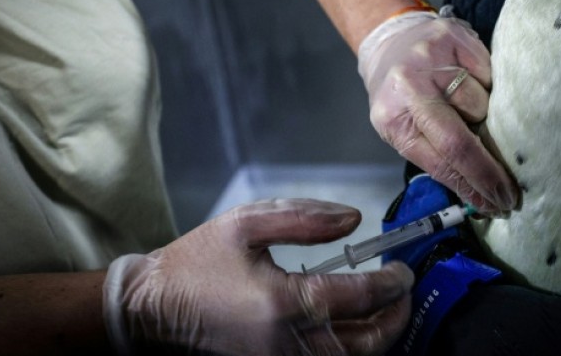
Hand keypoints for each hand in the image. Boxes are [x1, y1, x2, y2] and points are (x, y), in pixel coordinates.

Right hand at [104, 199, 413, 355]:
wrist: (154, 309)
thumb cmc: (198, 263)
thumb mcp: (246, 223)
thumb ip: (304, 218)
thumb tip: (354, 220)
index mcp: (282, 303)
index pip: (359, 298)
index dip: (391, 283)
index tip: (402, 268)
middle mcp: (287, 343)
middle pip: (367, 342)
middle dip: (396, 316)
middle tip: (405, 291)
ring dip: (379, 335)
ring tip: (388, 306)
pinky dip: (353, 347)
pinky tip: (357, 324)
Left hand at [358, 11, 518, 214]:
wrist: (390, 40)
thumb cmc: (400, 94)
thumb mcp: (403, 129)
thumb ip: (436, 156)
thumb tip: (480, 193)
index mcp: (394, 119)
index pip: (440, 163)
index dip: (472, 187)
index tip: (495, 205)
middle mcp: (410, 87)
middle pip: (460, 141)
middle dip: (489, 172)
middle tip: (510, 192)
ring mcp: (432, 60)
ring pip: (482, 105)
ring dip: (486, 117)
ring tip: (474, 111)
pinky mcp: (455, 39)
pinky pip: (490, 75)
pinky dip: (488, 87)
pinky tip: (475, 84)